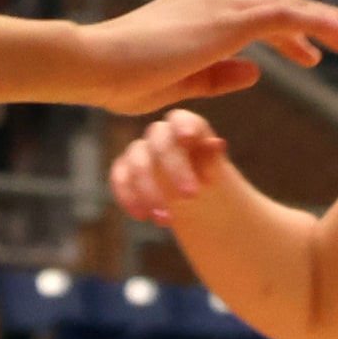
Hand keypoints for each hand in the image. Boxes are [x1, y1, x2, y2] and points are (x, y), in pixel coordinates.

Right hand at [77, 0, 337, 115]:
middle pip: (282, 1)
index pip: (259, 10)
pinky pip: (288, 16)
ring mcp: (222, 1)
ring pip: (291, 5)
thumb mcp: (180, 82)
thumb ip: (219, 76)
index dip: (292, 31)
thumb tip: (257, 72)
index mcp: (201, 3)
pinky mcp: (229, 17)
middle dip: (321, 19)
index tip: (314, 55)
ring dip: (331, 18)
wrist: (93, 63)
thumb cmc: (122, 78)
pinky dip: (322, 22)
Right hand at [109, 107, 231, 225]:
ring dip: (150, 191)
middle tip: (192, 195)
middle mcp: (160, 135)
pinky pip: (119, 178)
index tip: (188, 137)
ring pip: (138, 163)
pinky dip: (128, 197)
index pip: (181, 119)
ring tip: (166, 219)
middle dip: (175, 168)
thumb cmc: (206, 176)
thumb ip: (212, 158)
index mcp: (185, 127)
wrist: (193, 196)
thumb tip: (218, 144)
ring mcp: (140, 152)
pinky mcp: (124, 171)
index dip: (183, 125)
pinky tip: (142, 216)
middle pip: (160, 142)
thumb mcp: (214, 170)